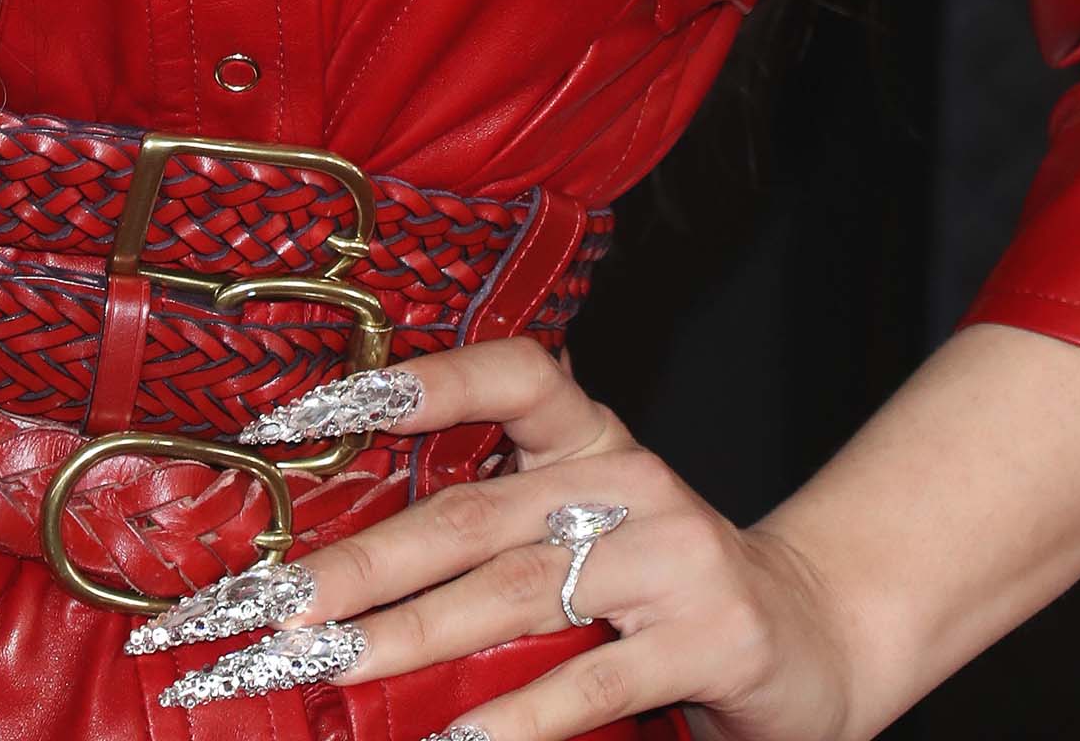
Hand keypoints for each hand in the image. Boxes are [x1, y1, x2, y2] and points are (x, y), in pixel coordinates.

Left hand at [133, 337, 865, 738]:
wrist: (815, 635)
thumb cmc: (665, 590)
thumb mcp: (584, 539)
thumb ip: (492, 541)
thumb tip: (337, 584)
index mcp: (589, 439)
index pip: (501, 374)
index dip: (407, 382)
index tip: (294, 414)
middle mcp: (627, 478)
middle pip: (469, 514)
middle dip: (354, 566)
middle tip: (264, 607)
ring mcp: (673, 554)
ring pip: (514, 593)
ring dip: (408, 638)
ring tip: (325, 665)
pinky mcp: (711, 636)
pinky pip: (594, 680)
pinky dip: (518, 714)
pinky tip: (455, 738)